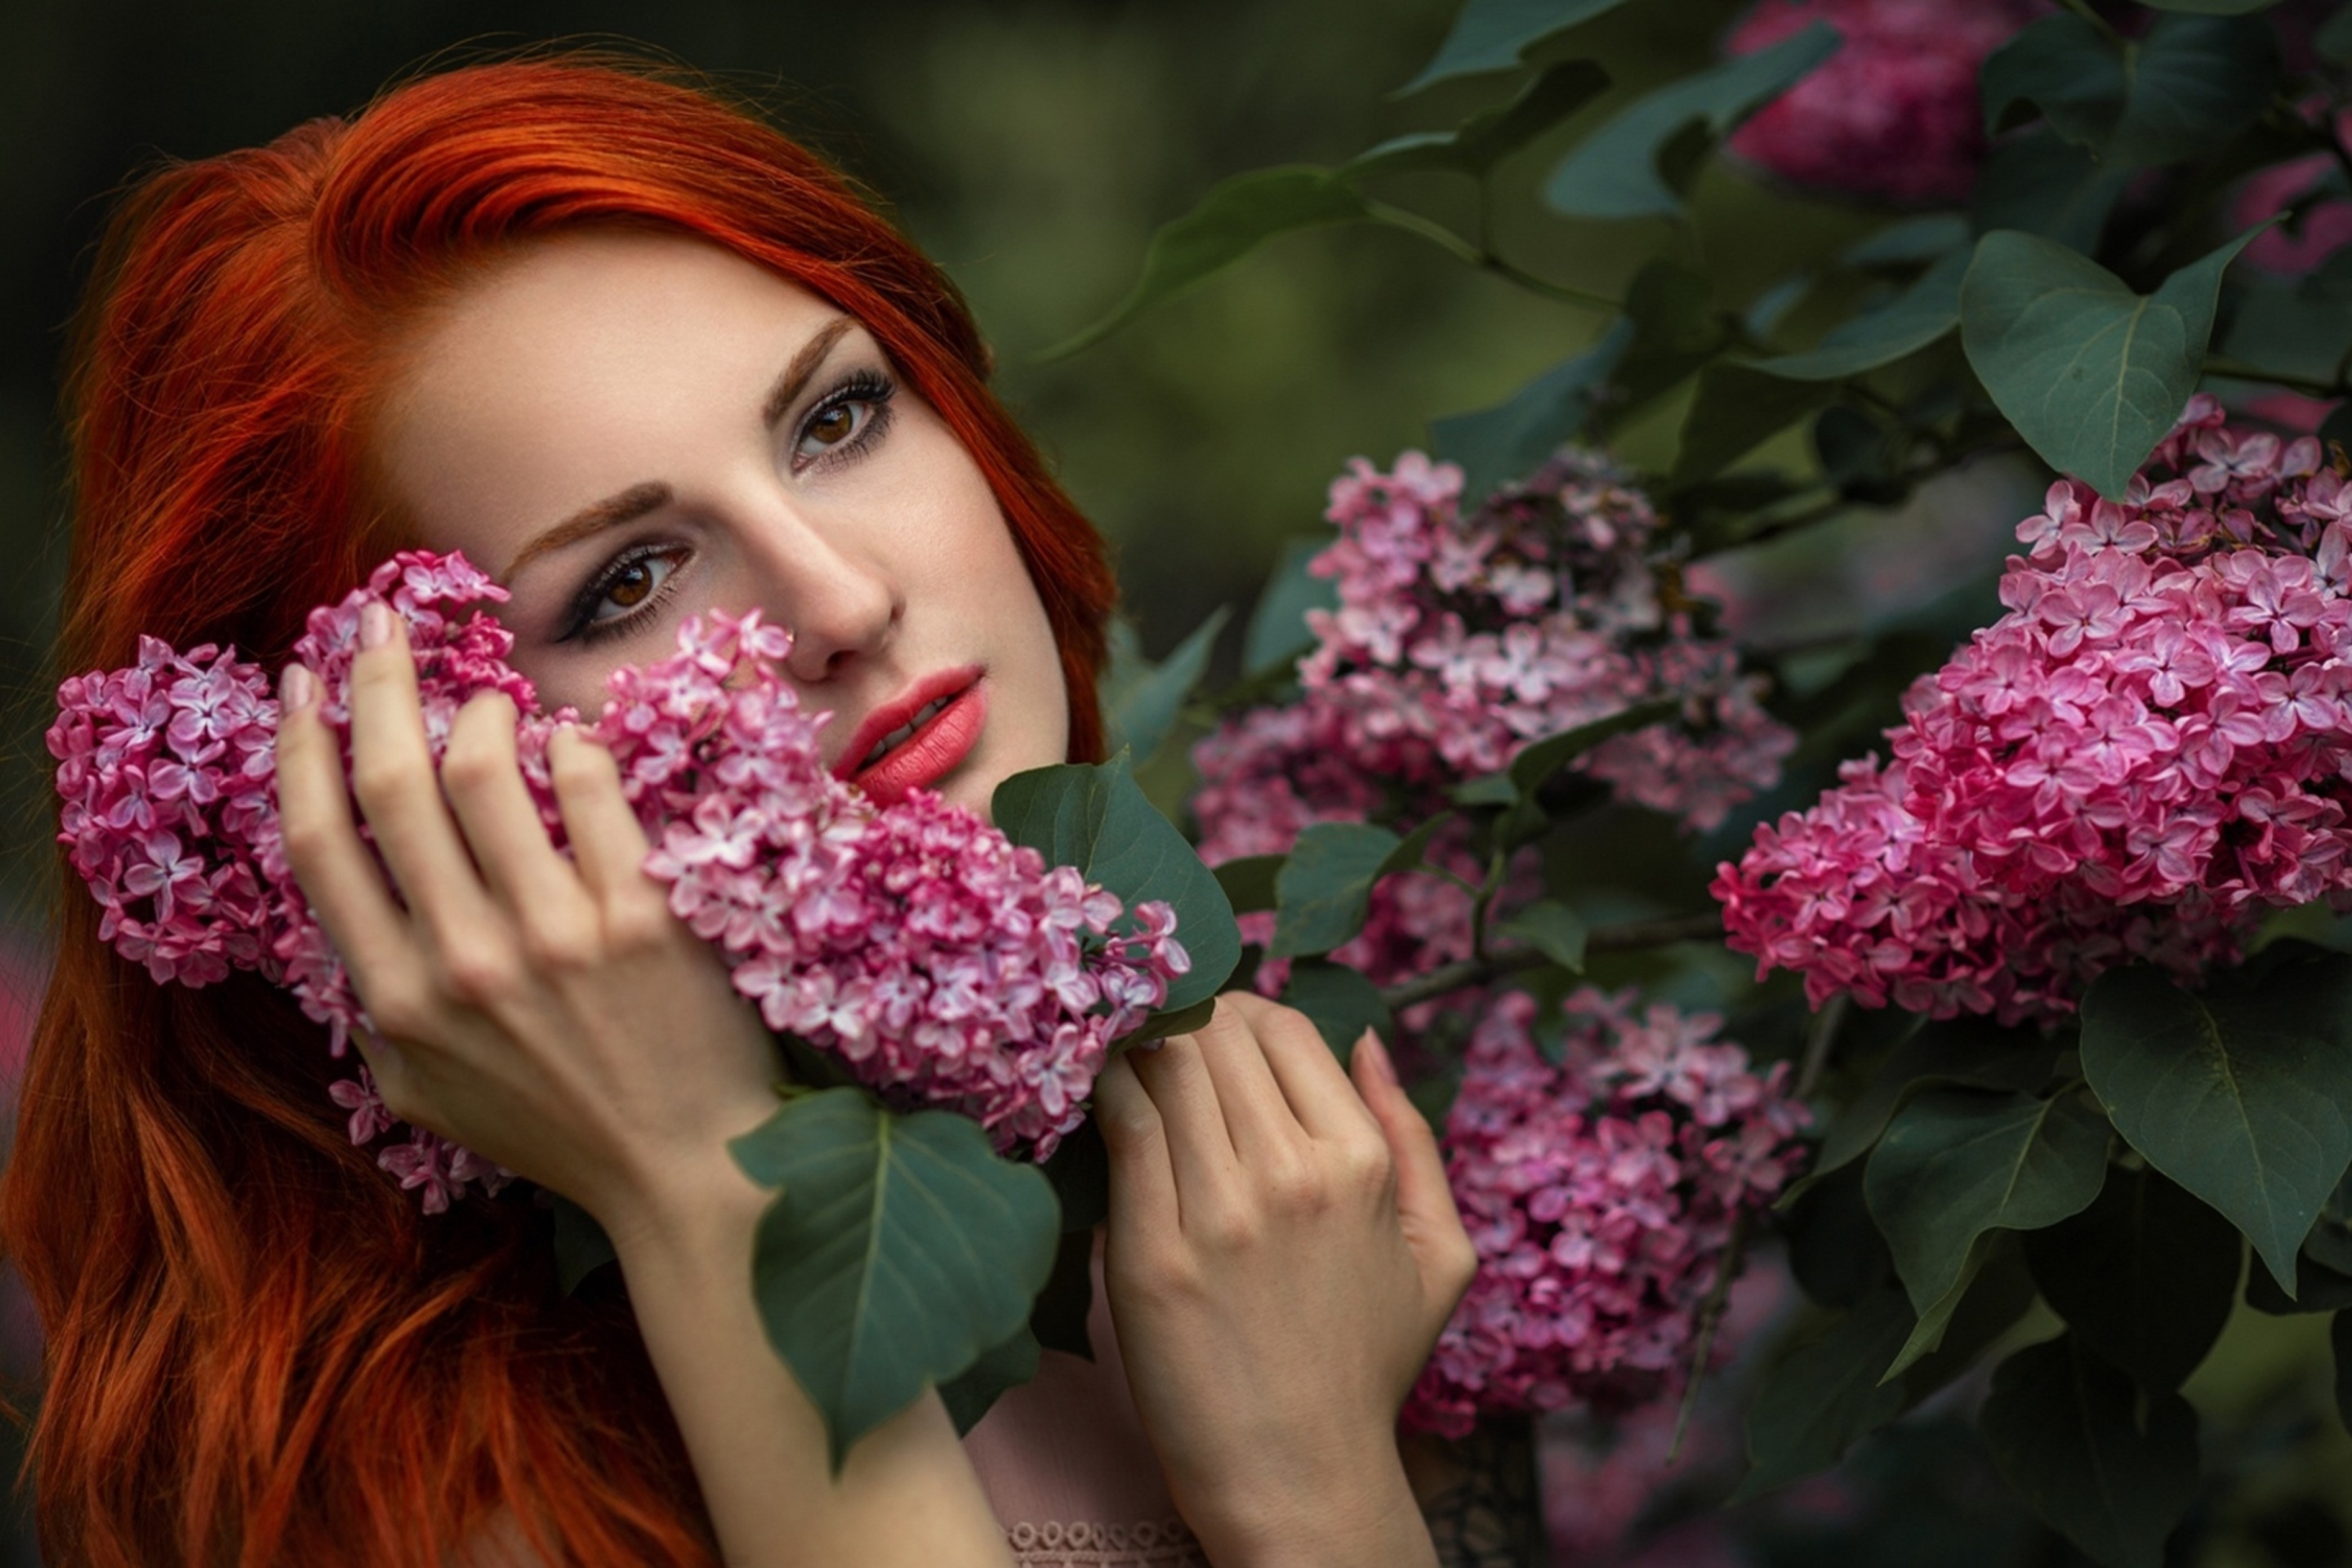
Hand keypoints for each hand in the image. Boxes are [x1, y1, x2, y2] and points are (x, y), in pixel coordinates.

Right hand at [274, 604, 780, 1239]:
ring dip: (477, 709)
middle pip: (392, 782)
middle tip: (378, 627)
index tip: (303, 685)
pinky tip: (569, 747)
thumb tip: (351, 914)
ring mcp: (557, 934)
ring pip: (484, 765)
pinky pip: (588, 786)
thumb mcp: (429, 1092)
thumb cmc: (558, 1126)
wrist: (686, 1167)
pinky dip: (569, 747)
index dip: (301, 748)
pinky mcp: (643, 913)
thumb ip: (376, 1010)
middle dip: (374, 682)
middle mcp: (467, 961)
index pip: (321, 844)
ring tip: (488, 702)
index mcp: (400, 1001)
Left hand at [1094, 993, 1477, 1567]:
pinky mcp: (1152, 1258)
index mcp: (1362, 1164)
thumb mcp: (1439, 1254)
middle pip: (1217, 1035)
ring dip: (1136, 1048)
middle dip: (1182, 1021)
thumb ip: (1413, 1137)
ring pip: (1165, 1067)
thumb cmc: (1366, 1368)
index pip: (1284, 1027)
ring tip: (1119, 1059)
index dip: (1238, 1013)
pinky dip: (1102, 1094)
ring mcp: (1222, 1215)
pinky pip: (1121, 1131)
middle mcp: (1295, 1175)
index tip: (1210, 1030)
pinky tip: (1093, 1096)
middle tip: (1155, 1040)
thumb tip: (1368, 1041)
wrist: (1301, 1479)